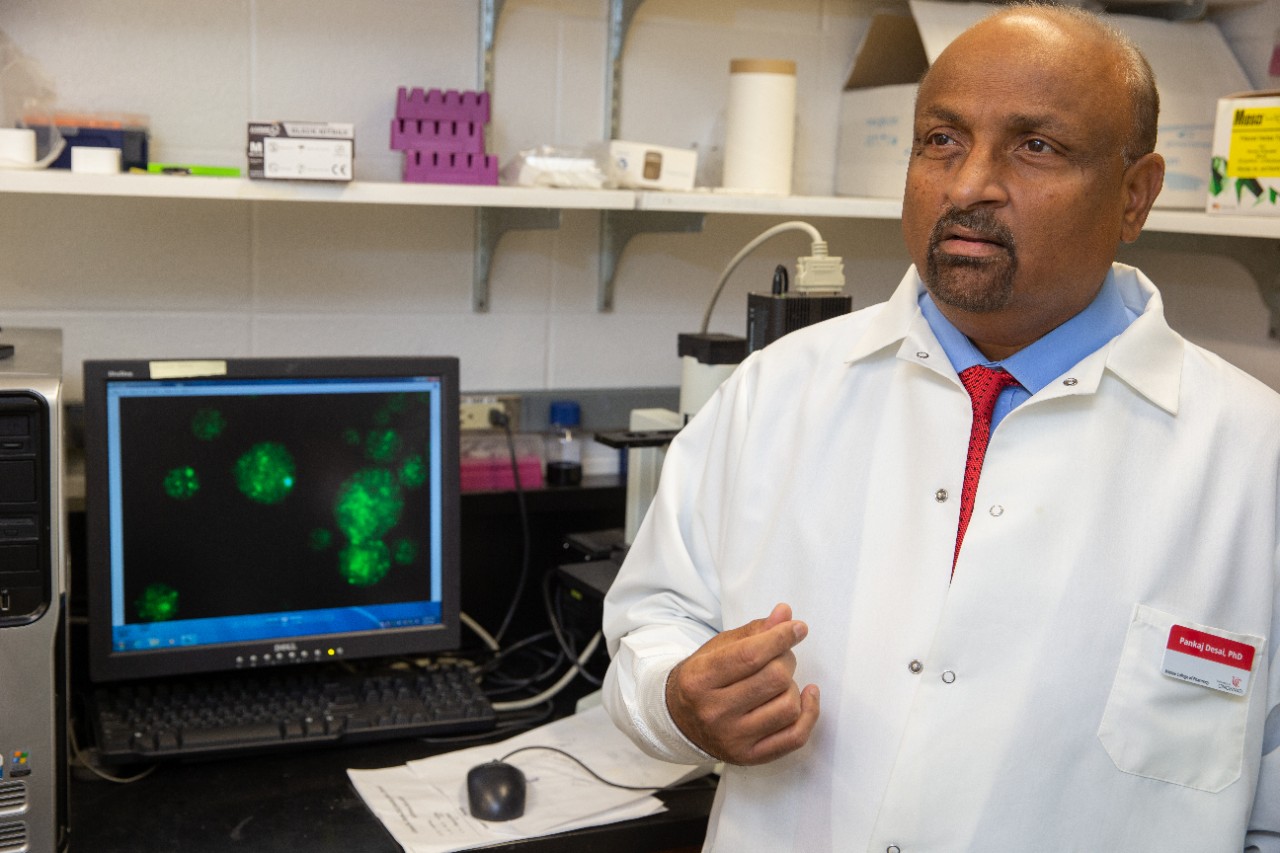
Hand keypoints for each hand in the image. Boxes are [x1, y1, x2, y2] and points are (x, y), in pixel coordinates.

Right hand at [665, 602, 819, 765]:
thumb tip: (785, 614)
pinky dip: (809, 713)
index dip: (780, 637)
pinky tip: (807, 696)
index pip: (750, 655)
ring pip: (788, 706)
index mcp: (700, 679)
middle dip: (786, 659)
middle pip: (774, 678)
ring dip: (792, 687)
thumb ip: (753, 631)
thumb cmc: (703, 678)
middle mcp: (714, 712)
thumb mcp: (718, 649)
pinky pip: (795, 737)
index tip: (797, 628)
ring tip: (780, 682)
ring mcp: (732, 738)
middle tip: (781, 656)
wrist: (679, 720)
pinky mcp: (749, 757)